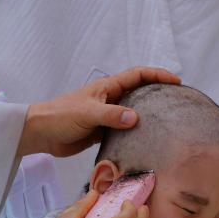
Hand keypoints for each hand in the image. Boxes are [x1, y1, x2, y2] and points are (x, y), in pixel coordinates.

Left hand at [18, 67, 180, 157]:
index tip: (175, 81)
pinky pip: (124, 130)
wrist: (42, 133)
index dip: (157, 75)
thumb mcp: (88, 113)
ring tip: (167, 124)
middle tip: (177, 102)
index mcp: (107, 88)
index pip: (137, 76)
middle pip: (139, 93)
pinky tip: (146, 142)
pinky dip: (136, 134)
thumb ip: (111, 115)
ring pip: (133, 113)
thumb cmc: (61, 116)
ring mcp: (107, 116)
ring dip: (148, 116)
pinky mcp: (103, 132)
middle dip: (158, 94)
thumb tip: (136, 118)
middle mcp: (110, 99)